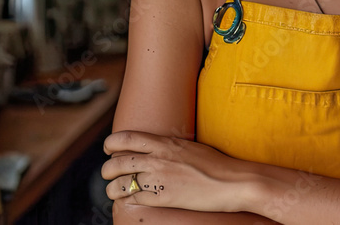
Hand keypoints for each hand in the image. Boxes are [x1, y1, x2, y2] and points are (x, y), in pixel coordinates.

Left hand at [102, 131, 250, 211]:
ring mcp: (159, 178)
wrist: (232, 182)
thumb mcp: (189, 147)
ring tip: (114, 191)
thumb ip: (169, 147)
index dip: (110, 144)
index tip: (110, 150)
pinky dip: (127, 200)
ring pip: (119, 183)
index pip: (124, 138)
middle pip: (116, 161)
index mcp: (164, 142)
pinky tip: (130, 200)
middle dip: (107, 169)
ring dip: (112, 188)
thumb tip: (158, 148)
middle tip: (110, 174)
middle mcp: (157, 158)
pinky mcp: (162, 197)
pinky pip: (133, 199)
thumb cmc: (216, 164)